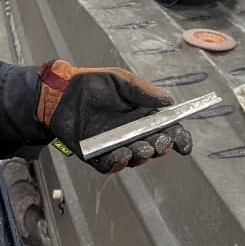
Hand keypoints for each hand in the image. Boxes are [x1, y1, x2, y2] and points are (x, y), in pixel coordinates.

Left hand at [36, 60, 193, 173]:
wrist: (61, 92)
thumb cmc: (92, 83)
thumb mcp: (120, 80)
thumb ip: (143, 91)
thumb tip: (169, 102)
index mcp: (142, 116)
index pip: (167, 130)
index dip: (178, 138)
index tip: (183, 143)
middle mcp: (132, 133)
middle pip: (155, 147)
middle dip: (161, 147)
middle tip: (160, 143)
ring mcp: (115, 145)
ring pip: (135, 158)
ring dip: (141, 156)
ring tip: (140, 149)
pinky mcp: (96, 155)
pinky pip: (110, 165)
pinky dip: (117, 163)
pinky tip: (122, 156)